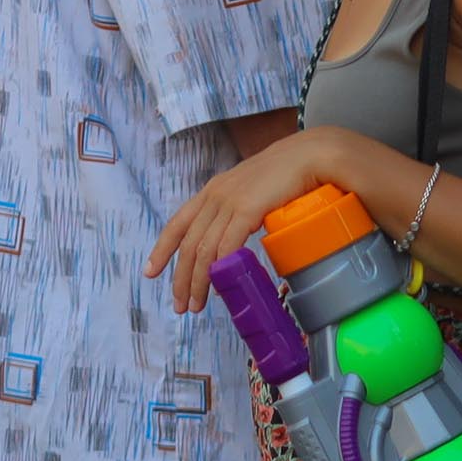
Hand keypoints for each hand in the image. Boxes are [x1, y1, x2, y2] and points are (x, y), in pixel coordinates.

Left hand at [143, 129, 342, 315]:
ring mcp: (229, 201)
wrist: (311, 155)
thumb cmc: (290, 175)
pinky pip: (226, 245)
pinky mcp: (246, 208)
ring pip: (203, 249)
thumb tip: (237, 242)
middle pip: (188, 244)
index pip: (178, 223)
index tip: (151, 272)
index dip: (162, 250)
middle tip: (181, 305)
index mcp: (214, 190)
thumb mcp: (255, 192)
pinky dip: (220, 268)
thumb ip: (241, 211)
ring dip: (198, 281)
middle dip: (181, 278)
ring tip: (197, 305)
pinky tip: (220, 286)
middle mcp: (215, 195)